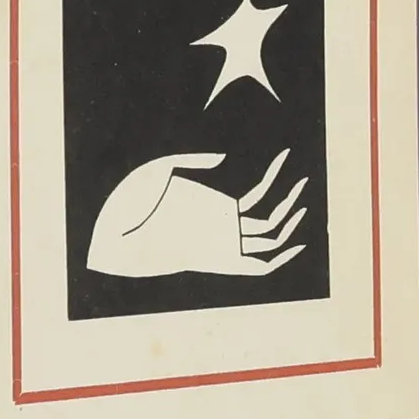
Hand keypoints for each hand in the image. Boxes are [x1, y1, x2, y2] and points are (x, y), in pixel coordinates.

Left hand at [87, 148, 308, 278]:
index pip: (255, 200)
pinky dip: (282, 255)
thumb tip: (225, 158)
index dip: (274, 178)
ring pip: (269, 233)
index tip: (287, 158)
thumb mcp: (162, 170)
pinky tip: (298, 236)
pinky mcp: (219, 256)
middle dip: (290, 202)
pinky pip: (259, 260)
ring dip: (290, 213)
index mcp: (213, 211)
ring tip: (303, 187)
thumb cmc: (130, 203)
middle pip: (268, 222)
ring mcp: (222, 243)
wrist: (113, 232)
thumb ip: (193, 160)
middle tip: (305, 181)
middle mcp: (222, 232)